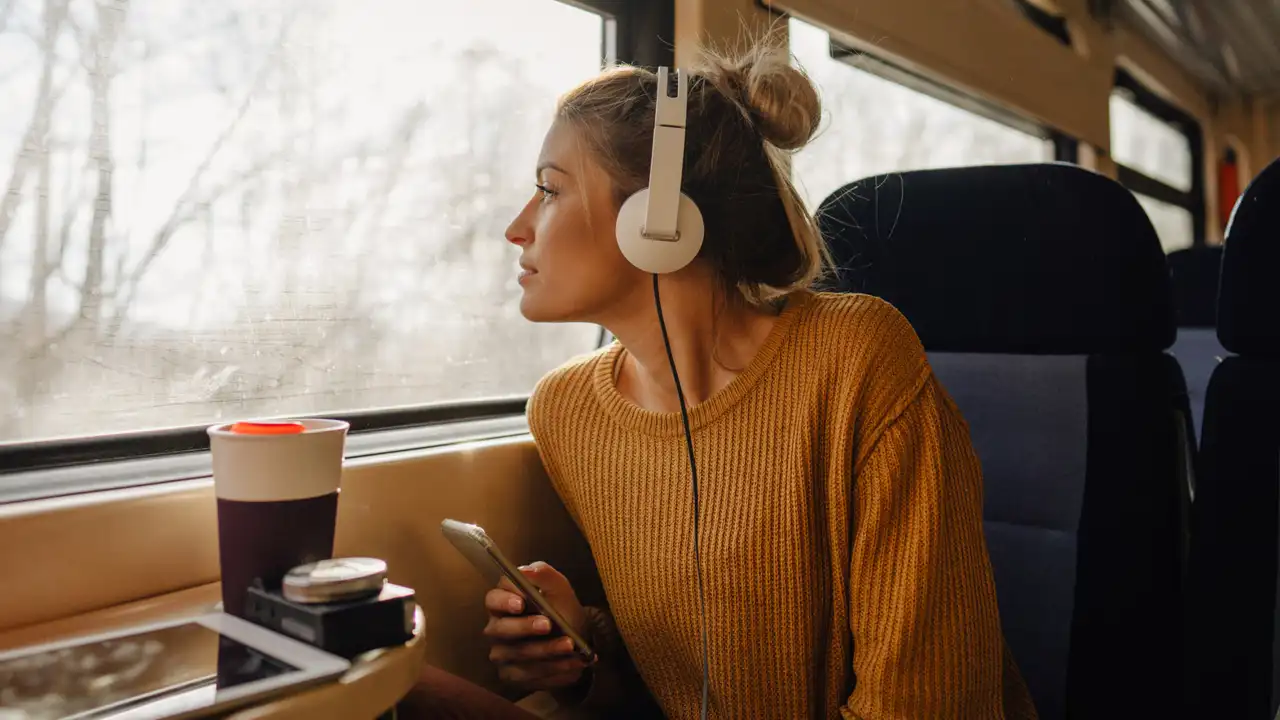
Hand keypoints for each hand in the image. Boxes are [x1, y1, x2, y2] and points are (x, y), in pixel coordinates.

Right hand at [483, 561, 593, 691]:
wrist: (576, 638)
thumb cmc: (560, 607)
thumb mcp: (558, 587)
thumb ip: (544, 575)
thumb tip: (526, 571)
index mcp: (502, 602)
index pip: (493, 599)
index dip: (504, 601)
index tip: (521, 602)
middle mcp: (496, 628)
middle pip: (500, 629)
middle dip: (525, 627)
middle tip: (548, 625)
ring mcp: (502, 653)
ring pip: (518, 653)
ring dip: (546, 650)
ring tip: (570, 645)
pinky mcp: (512, 674)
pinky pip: (529, 675)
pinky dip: (553, 669)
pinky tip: (572, 663)